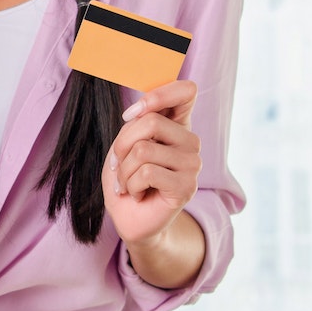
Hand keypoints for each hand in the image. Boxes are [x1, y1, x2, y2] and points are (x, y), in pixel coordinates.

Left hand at [102, 79, 199, 246]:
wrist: (130, 218)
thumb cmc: (126, 179)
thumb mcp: (124, 145)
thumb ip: (136, 125)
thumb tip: (141, 112)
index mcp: (178, 124)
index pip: (186, 91)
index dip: (158, 95)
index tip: (132, 114)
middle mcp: (191, 141)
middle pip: (151, 121)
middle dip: (122, 144)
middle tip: (118, 164)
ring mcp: (192, 164)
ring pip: (143, 149)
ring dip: (123, 170)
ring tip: (127, 183)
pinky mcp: (187, 186)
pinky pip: (147, 173)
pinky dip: (131, 185)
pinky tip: (137, 193)